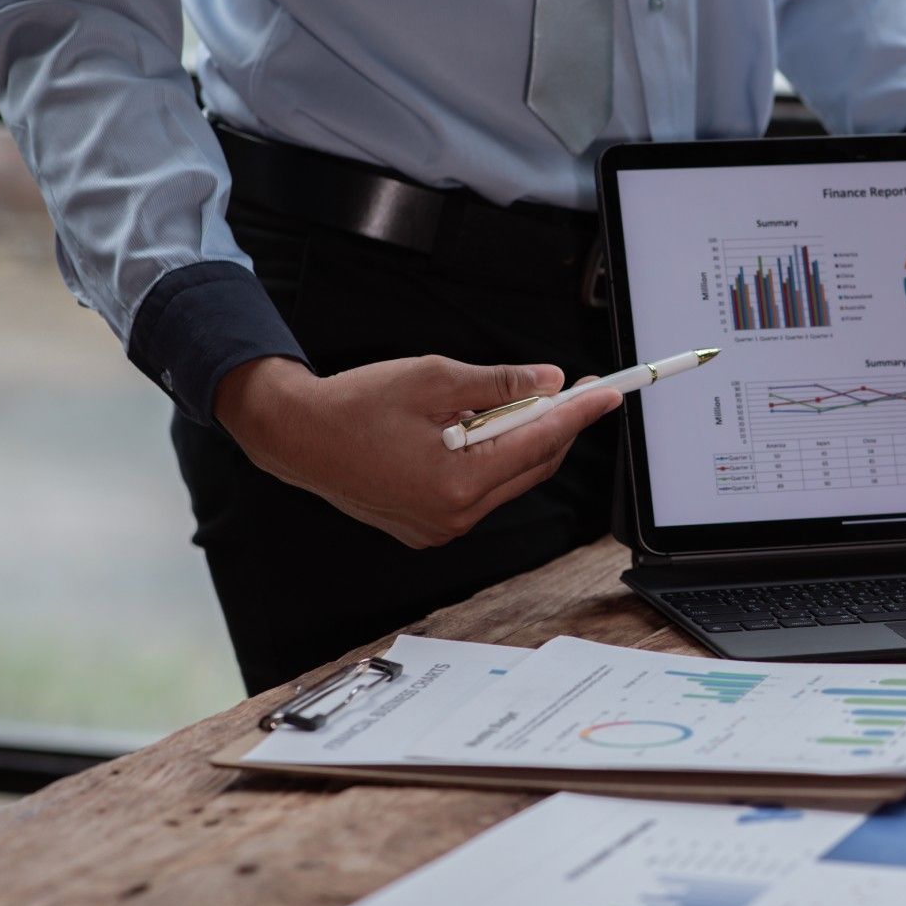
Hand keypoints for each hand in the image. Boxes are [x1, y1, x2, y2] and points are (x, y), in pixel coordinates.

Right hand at [214, 355, 621, 548]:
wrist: (297, 436)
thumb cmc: (356, 404)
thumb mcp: (434, 378)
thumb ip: (499, 384)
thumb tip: (548, 382)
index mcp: (456, 483)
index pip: (539, 442)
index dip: (578, 414)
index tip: (608, 392)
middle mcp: (453, 516)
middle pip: (531, 467)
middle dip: (556, 426)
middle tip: (574, 388)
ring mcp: (440, 527)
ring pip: (507, 479)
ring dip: (520, 441)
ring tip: (514, 402)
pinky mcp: (427, 527)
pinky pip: (479, 491)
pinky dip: (490, 459)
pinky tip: (479, 430)